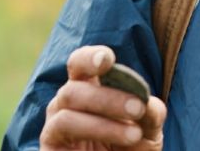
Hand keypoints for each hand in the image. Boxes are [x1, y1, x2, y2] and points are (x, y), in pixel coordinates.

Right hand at [40, 45, 166, 150]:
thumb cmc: (131, 149)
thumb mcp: (148, 132)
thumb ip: (151, 115)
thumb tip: (149, 104)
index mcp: (88, 88)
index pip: (80, 64)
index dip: (90, 57)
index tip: (108, 59)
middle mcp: (66, 103)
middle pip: (74, 88)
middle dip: (108, 96)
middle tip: (139, 108)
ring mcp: (54, 125)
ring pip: (67, 112)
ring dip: (104, 122)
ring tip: (135, 134)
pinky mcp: (48, 147)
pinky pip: (62, 129)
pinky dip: (94, 131)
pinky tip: (117, 145)